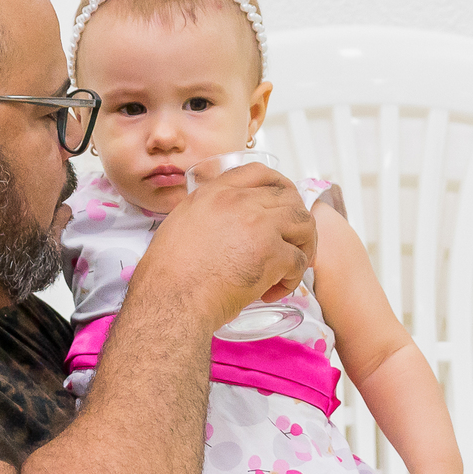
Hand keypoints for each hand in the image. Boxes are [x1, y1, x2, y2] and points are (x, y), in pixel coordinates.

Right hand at [137, 162, 315, 329]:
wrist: (171, 300)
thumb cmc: (168, 275)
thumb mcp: (181, 224)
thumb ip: (208, 213)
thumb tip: (226, 223)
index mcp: (214, 193)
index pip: (259, 173)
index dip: (279, 186)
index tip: (283, 204)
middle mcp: (239, 202)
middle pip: (289, 198)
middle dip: (296, 222)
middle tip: (292, 244)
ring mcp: (258, 225)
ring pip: (303, 224)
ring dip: (302, 247)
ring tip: (286, 269)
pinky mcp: (271, 254)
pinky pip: (299, 260)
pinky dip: (292, 279)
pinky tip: (273, 290)